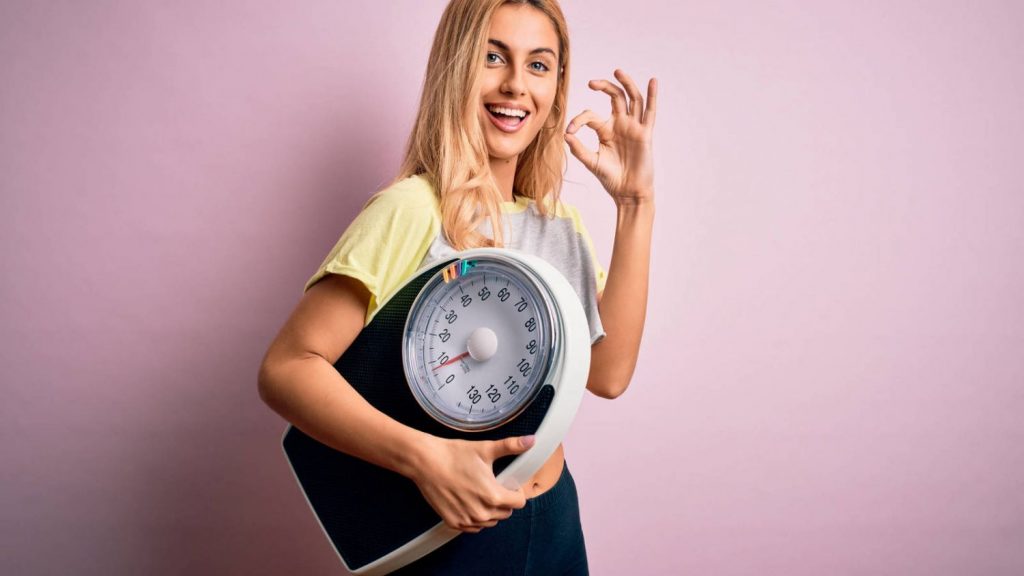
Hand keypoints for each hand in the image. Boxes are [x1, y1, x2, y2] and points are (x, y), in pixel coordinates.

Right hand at [409, 434, 534, 532]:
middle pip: (506, 513)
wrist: (425, 462)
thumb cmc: (454, 454)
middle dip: (503, 500)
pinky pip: (473, 526)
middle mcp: (482, 513)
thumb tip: (531, 440)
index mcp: (494, 496)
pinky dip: (475, 517)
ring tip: (478, 491)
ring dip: (490, 510)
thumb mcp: (486, 448)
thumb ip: (511, 446)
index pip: (519, 502)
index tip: (507, 482)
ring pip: (490, 521)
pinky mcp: (454, 523)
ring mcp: (467, 520)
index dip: (515, 491)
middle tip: (491, 484)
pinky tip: (468, 501)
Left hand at [565, 69, 656, 203]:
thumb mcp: (591, 162)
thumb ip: (579, 149)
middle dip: (604, 87)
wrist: (627, 192)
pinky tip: (653, 82)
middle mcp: (620, 125)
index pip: (591, 116)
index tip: (570, 130)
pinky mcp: (645, 134)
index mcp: (606, 130)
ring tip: (618, 71)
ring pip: (632, 99)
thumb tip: (565, 135)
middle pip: (615, 97)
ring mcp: (633, 127)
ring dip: (626, 84)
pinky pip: (650, 113)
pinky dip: (652, 96)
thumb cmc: (611, 178)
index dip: (579, 120)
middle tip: (592, 82)